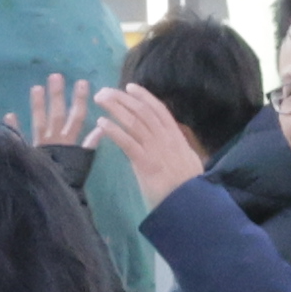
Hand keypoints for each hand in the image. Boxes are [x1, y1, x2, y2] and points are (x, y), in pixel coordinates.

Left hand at [87, 79, 206, 191]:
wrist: (190, 204)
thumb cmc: (189, 186)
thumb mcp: (188, 159)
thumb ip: (178, 147)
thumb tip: (173, 139)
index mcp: (176, 136)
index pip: (159, 110)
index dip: (144, 96)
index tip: (130, 87)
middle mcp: (165, 138)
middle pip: (142, 111)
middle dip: (122, 99)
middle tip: (105, 91)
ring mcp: (155, 149)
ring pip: (134, 122)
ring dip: (115, 108)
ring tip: (100, 99)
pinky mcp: (145, 163)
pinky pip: (127, 142)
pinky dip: (114, 131)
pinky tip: (102, 123)